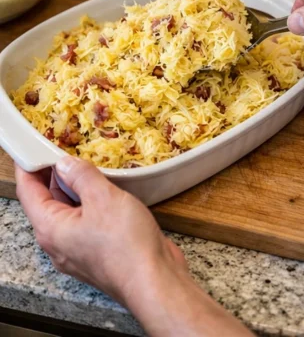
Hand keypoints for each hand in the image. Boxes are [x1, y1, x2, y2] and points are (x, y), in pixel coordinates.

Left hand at [16, 157, 252, 336]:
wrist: (153, 280)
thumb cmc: (124, 242)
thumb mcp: (103, 197)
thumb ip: (82, 176)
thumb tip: (64, 163)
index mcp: (51, 228)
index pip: (28, 191)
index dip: (29, 166)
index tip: (33, 144)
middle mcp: (58, 241)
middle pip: (47, 201)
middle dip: (53, 174)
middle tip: (64, 145)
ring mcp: (78, 248)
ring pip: (69, 210)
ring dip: (75, 187)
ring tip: (86, 160)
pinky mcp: (98, 250)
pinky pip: (86, 219)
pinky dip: (90, 201)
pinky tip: (106, 187)